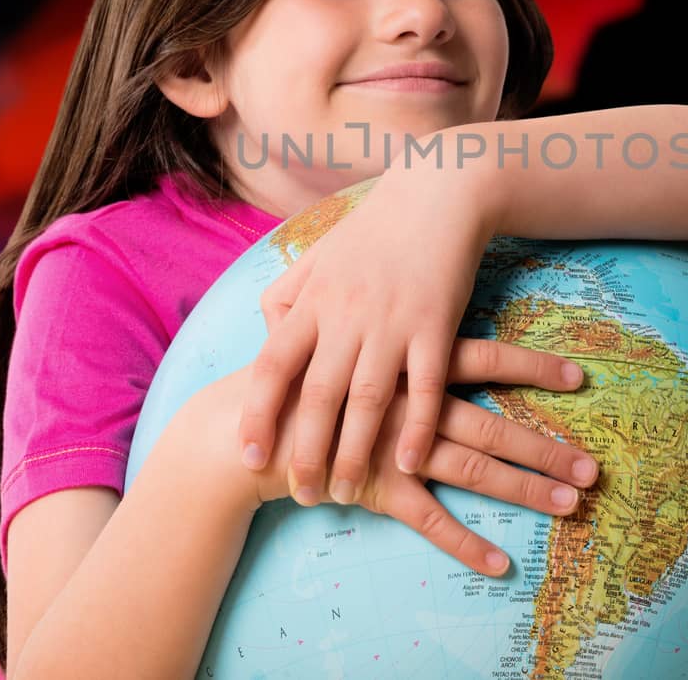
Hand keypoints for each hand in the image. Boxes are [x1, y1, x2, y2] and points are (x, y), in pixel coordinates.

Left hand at [238, 167, 501, 506]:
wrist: (438, 192)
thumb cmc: (375, 229)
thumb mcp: (319, 255)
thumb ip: (287, 297)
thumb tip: (267, 339)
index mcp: (314, 299)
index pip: (274, 365)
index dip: (258, 413)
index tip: (249, 455)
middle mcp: (347, 314)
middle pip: (318, 395)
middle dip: (305, 451)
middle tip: (299, 495)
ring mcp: (393, 322)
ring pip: (368, 400)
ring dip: (355, 452)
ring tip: (346, 493)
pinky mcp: (436, 326)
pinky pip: (426, 388)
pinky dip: (416, 428)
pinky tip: (407, 464)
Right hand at [250, 337, 599, 574]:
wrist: (241, 426)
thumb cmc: (292, 373)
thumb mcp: (344, 330)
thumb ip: (375, 312)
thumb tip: (407, 295)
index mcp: (408, 361)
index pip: (485, 358)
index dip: (533, 366)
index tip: (579, 377)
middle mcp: (411, 404)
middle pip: (493, 424)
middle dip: (546, 446)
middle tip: (593, 468)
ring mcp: (396, 448)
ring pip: (472, 468)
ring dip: (524, 488)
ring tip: (572, 504)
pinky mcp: (377, 488)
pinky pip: (429, 519)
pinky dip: (464, 543)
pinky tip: (500, 563)